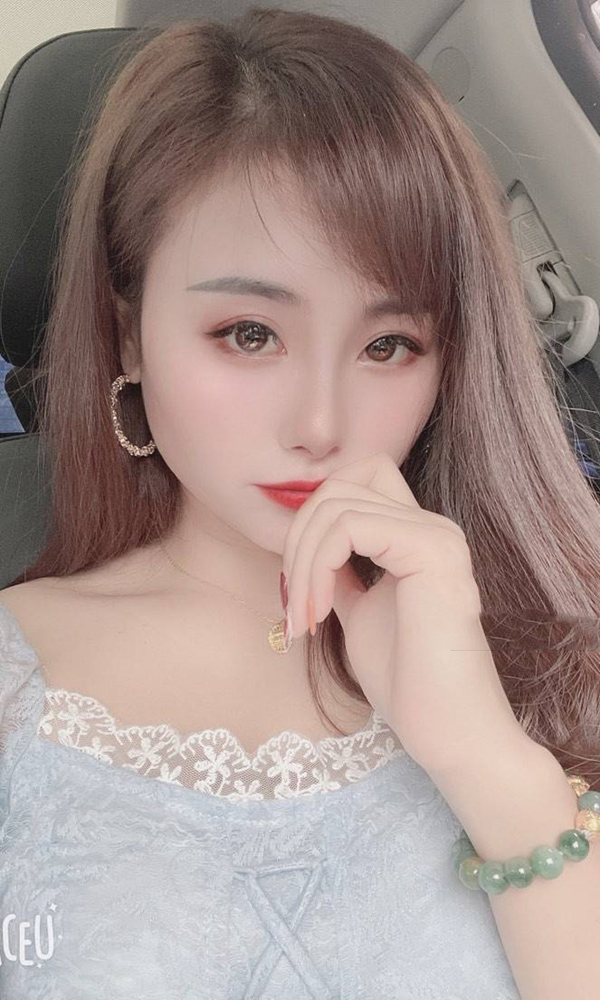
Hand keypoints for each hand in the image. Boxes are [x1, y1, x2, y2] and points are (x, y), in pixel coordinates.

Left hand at [282, 451, 531, 776]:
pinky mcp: (432, 551)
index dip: (311, 522)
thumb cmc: (407, 682)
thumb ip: (341, 573)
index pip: (356, 482)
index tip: (297, 588)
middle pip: (340, 483)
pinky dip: (317, 566)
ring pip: (337, 503)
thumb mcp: (358, 612)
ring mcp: (436, 535)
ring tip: (303, 617)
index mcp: (418, 537)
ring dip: (301, 561)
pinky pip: (350, 526)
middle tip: (293, 604)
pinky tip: (319, 613)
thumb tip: (307, 545)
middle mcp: (432, 526)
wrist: (447, 729)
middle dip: (297, 538)